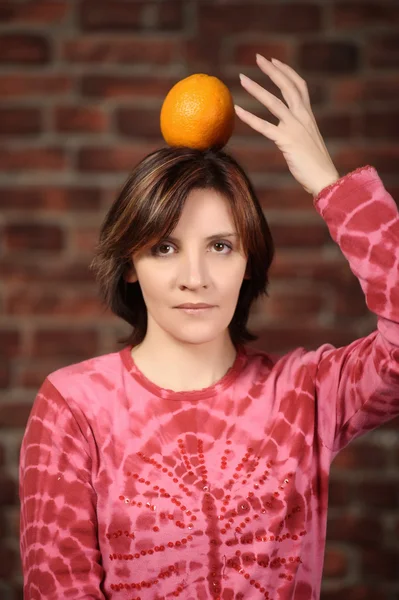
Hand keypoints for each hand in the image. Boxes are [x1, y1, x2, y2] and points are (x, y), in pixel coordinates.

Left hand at [235, 55, 339, 196]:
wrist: (324, 178)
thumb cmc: (315, 165)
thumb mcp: (307, 142)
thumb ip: (298, 132)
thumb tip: (287, 132)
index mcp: (309, 116)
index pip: (299, 86)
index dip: (286, 71)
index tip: (274, 61)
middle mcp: (303, 117)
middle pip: (287, 86)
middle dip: (272, 70)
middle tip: (258, 57)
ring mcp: (295, 128)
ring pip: (274, 102)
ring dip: (257, 88)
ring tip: (243, 78)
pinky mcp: (287, 141)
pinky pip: (265, 126)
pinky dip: (250, 117)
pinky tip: (238, 110)